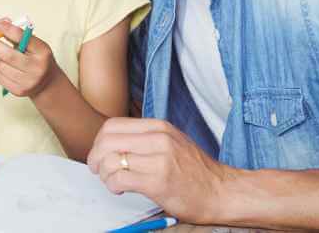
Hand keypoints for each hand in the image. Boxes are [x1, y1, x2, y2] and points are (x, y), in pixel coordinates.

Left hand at [0, 17, 61, 98]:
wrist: (47, 83)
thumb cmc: (37, 58)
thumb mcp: (33, 45)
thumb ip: (17, 34)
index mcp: (43, 52)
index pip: (21, 37)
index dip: (6, 28)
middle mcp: (37, 68)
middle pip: (7, 54)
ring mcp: (28, 81)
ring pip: (0, 65)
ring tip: (6, 58)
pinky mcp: (19, 91)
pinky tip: (5, 67)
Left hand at [86, 117, 234, 223]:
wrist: (222, 193)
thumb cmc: (196, 171)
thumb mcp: (172, 142)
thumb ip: (145, 138)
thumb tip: (112, 143)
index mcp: (159, 127)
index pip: (113, 126)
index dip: (99, 141)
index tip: (99, 154)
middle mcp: (158, 139)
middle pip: (107, 141)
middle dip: (95, 157)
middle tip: (97, 169)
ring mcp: (158, 160)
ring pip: (110, 160)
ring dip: (104, 174)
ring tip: (112, 181)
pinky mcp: (157, 182)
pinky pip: (119, 179)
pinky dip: (113, 185)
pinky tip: (120, 189)